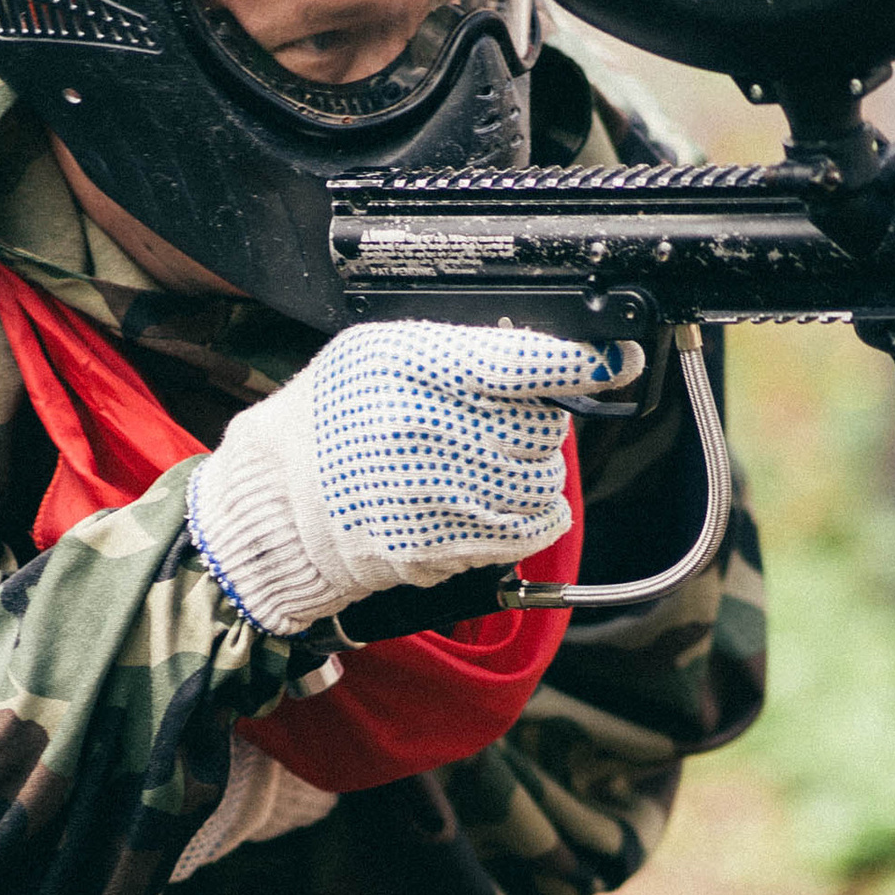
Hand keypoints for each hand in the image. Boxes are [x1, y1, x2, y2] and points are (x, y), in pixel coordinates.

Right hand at [185, 320, 615, 633]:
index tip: (616, 361)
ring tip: (496, 464)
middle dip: (538, 422)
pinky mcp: (442, 544)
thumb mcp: (381, 353)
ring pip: (541, 480)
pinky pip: (526, 530)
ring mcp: (435, 493)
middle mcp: (425, 430)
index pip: (522, 362)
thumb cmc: (329, 418)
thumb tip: (542, 356)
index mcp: (411, 369)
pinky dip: (531, 515)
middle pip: (541, 425)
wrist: (278, 501)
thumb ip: (460, 351)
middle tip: (505, 422)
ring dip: (534, 472)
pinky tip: (504, 500)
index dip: (581, 363)